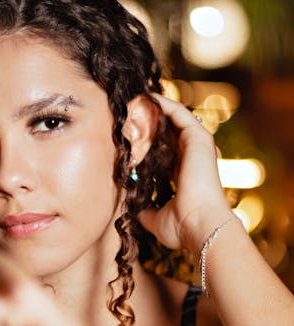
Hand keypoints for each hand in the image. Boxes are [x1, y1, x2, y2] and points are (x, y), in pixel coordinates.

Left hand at [138, 94, 232, 254]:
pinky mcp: (198, 137)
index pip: (164, 150)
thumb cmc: (182, 227)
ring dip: (154, 107)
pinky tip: (145, 97)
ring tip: (133, 98)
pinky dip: (163, 103)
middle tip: (126, 109)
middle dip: (148, 119)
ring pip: (173, 118)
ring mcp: (197, 146)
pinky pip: (178, 112)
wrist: (200, 225)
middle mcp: (191, 157)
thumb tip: (134, 213)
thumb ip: (145, 212)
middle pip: (168, 131)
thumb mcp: (156, 220)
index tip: (126, 133)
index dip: (146, 140)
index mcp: (183, 174)